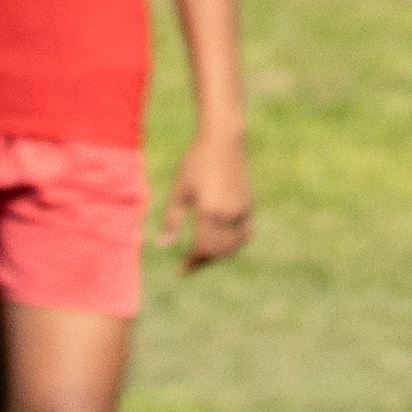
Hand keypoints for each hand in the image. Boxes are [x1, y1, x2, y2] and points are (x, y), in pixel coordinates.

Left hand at [178, 136, 253, 270]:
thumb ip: (172, 220)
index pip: (202, 250)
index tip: (181, 271)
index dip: (191, 264)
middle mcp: (228, 215)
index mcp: (209, 212)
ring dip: (218, 254)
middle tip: (189, 264)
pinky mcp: (248, 204)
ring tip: (203, 255)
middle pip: (218, 251)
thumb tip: (163, 245)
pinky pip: (244, 233)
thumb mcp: (180, 190)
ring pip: (233, 245)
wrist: (223, 140)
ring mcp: (241, 210)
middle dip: (203, 261)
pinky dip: (234, 243)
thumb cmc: (196, 161)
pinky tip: (223, 243)